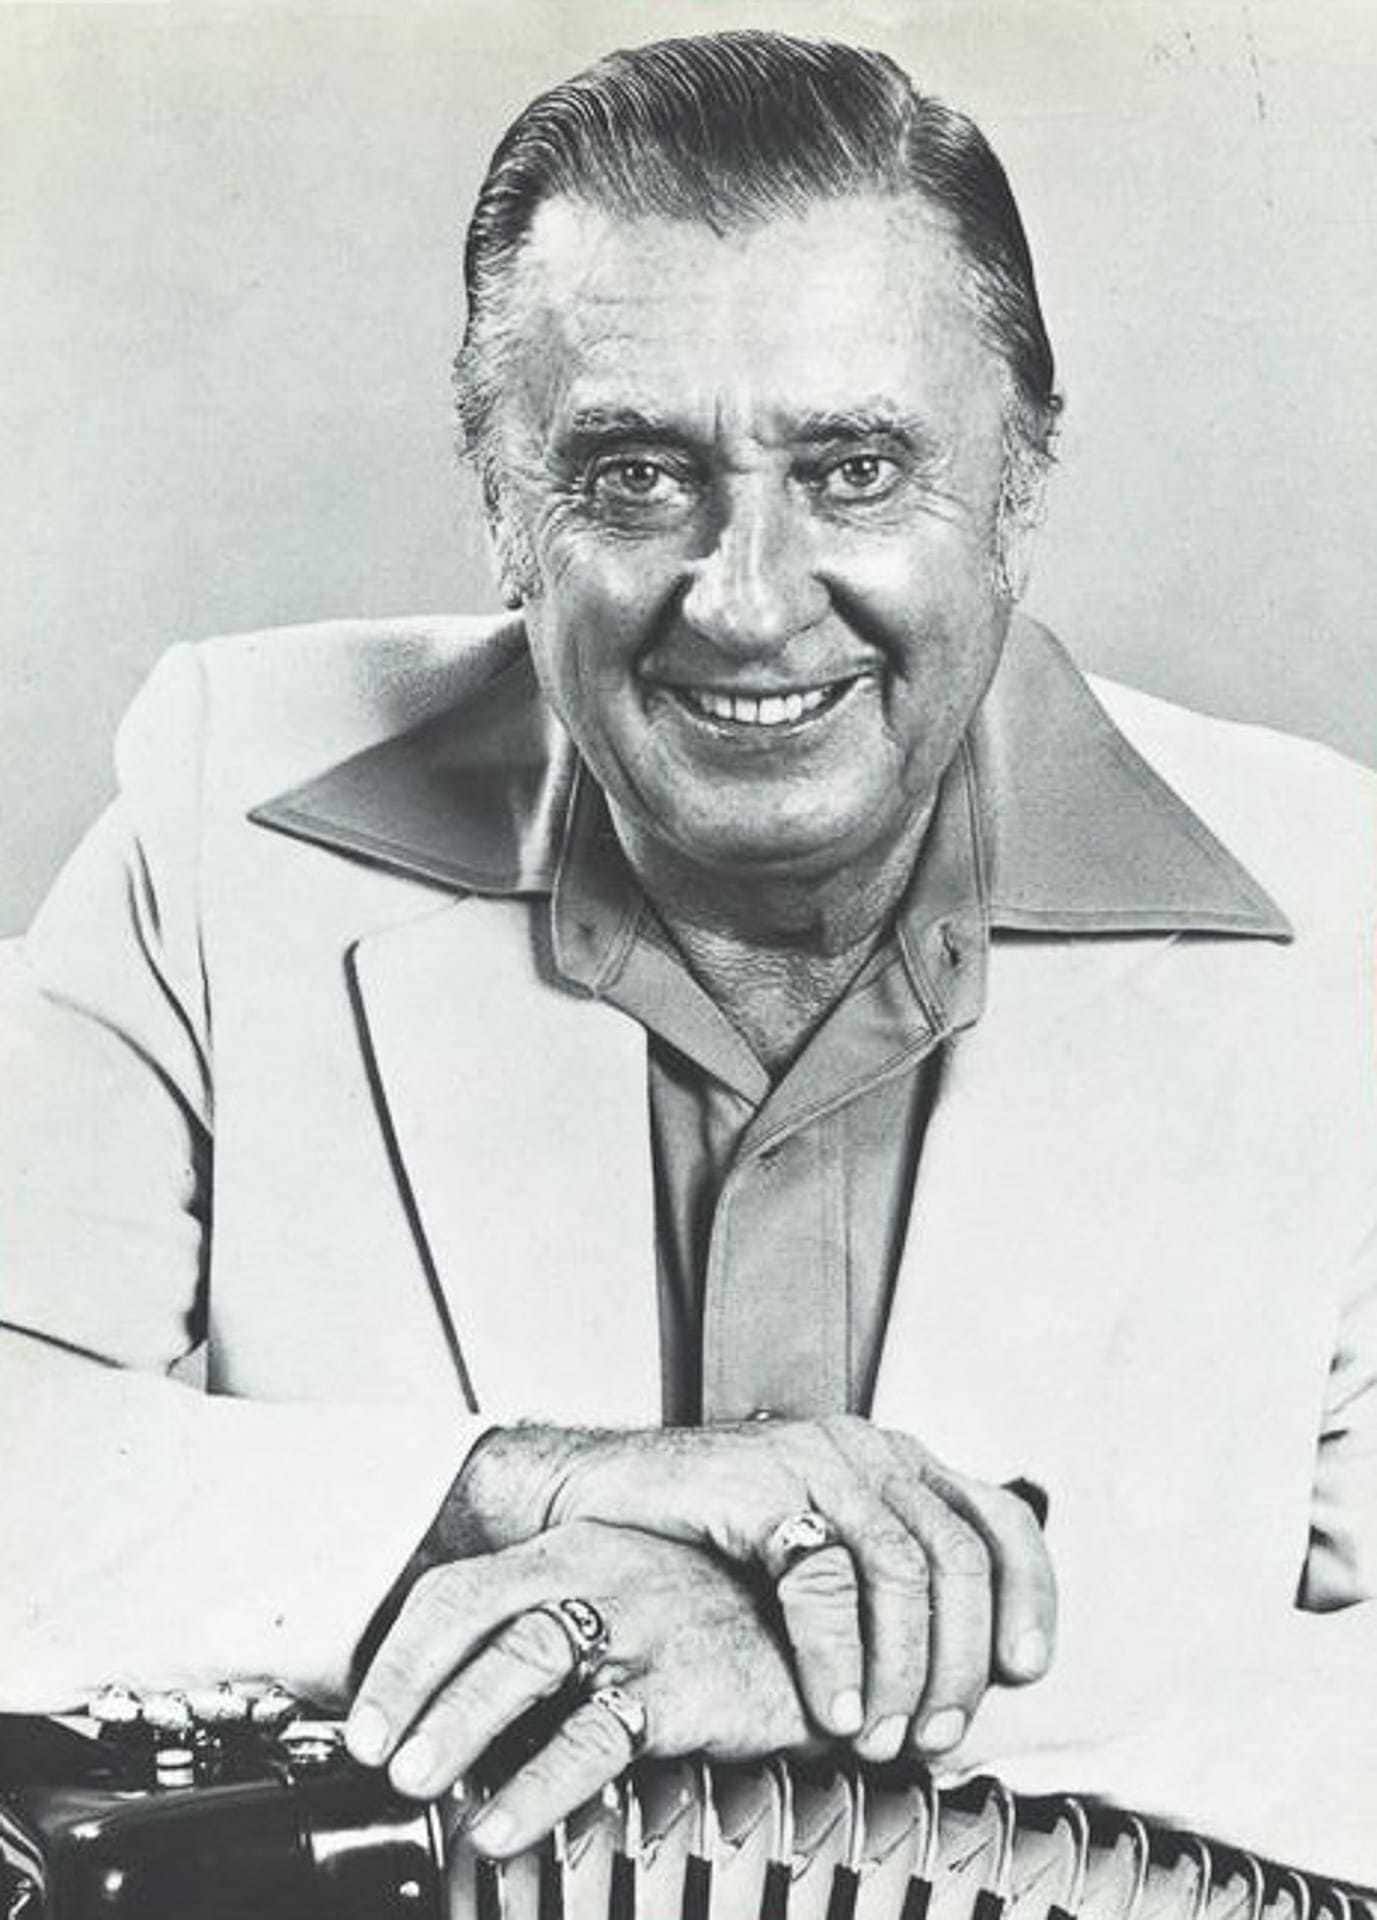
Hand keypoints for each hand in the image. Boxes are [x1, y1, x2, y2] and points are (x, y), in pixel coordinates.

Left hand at [345, 1520, 814, 1856]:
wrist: (827, 1631)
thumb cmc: (716, 1624)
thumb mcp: (625, 1608)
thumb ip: (554, 1646)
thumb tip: (460, 1720)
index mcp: (571, 1551)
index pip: (459, 1590)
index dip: (400, 1657)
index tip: (363, 1723)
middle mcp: (595, 1571)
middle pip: (475, 1612)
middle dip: (411, 1687)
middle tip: (374, 1755)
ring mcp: (639, 1621)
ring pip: (523, 1658)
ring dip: (457, 1723)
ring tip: (417, 1781)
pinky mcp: (682, 1682)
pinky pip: (594, 1734)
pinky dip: (538, 1785)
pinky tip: (503, 1822)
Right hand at [459, 1413, 1055, 1759]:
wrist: (595, 1505)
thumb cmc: (706, 1545)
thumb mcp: (816, 1554)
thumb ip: (883, 1590)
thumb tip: (961, 1681)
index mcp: (895, 1463)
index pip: (1001, 1519)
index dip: (1030, 1598)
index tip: (1023, 1674)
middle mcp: (867, 1450)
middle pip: (962, 1557)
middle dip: (961, 1662)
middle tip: (937, 1736)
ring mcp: (815, 1460)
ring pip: (905, 1570)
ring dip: (903, 1670)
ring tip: (879, 1738)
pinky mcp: (761, 1484)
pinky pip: (824, 1578)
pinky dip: (836, 1657)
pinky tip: (828, 1709)